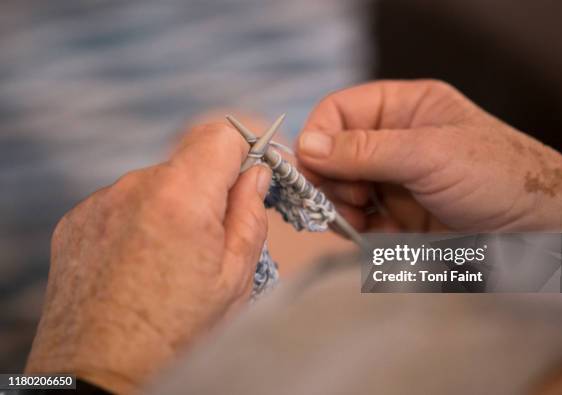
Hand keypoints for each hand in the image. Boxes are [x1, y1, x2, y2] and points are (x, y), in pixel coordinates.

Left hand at [25, 122, 270, 393]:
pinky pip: (123, 205)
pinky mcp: (78, 220)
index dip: (243, 153)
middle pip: (188, 163)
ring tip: (169, 261)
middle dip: (207, 190)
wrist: (101, 373)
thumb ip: (250, 214)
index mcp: (182, 197)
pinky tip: (138, 265)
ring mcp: (101, 202)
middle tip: (211, 239)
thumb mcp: (235, 278)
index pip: (222, 135)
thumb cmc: (176, 333)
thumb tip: (256, 173)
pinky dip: (139, 223)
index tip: (248, 180)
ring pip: (155, 185)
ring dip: (171, 208)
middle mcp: (135, 187)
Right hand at [297, 80, 561, 231]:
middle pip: (333, 153)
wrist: (541, 233)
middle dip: (330, 178)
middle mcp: (394, 140)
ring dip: (341, 206)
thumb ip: (364, 150)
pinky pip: (360, 219)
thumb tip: (305, 147)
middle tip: (345, 200)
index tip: (311, 169)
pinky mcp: (399, 215)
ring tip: (358, 220)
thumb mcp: (428, 154)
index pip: (339, 112)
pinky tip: (372, 234)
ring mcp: (395, 179)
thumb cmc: (497, 176)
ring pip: (342, 189)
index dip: (319, 137)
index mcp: (404, 108)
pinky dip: (357, 228)